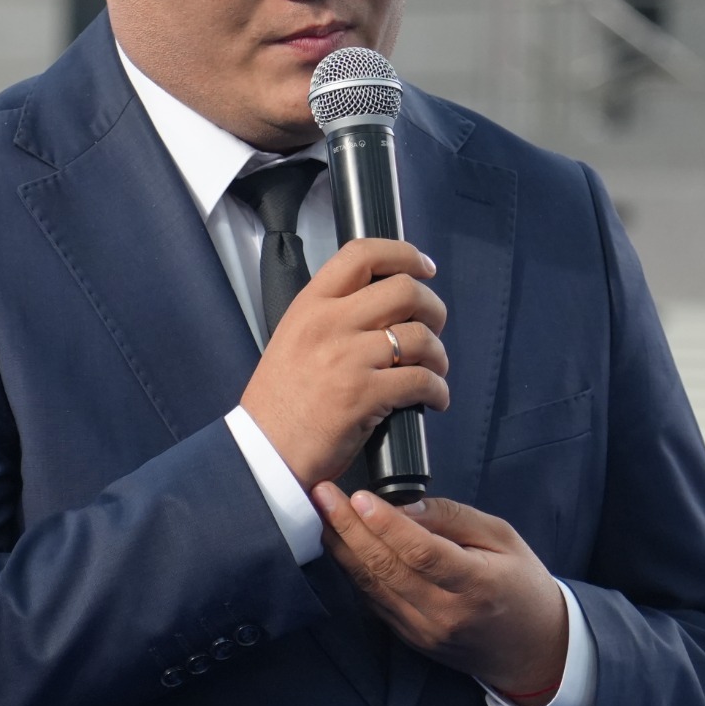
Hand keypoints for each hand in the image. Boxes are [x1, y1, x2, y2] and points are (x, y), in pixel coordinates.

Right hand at [241, 238, 448, 487]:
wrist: (266, 451)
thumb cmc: (281, 401)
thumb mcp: (294, 339)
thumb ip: (332, 317)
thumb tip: (385, 309)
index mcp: (310, 305)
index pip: (362, 254)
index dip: (404, 254)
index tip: (423, 267)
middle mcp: (330, 323)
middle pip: (404, 290)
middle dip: (433, 308)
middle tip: (433, 327)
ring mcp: (348, 357)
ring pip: (419, 335)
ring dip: (438, 354)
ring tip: (434, 369)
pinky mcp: (365, 394)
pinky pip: (421, 380)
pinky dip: (438, 389)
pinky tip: (435, 398)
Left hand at [314, 490, 567, 700]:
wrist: (530, 649)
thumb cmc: (521, 585)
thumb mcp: (502, 538)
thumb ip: (453, 518)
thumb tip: (403, 505)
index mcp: (477, 585)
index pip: (423, 553)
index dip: (387, 525)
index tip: (358, 496)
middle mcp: (445, 613)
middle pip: (386, 568)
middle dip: (348, 527)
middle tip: (323, 493)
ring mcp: (423, 630)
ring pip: (371, 586)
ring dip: (342, 547)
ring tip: (322, 512)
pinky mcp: (409, 637)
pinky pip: (373, 601)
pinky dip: (353, 570)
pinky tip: (339, 543)